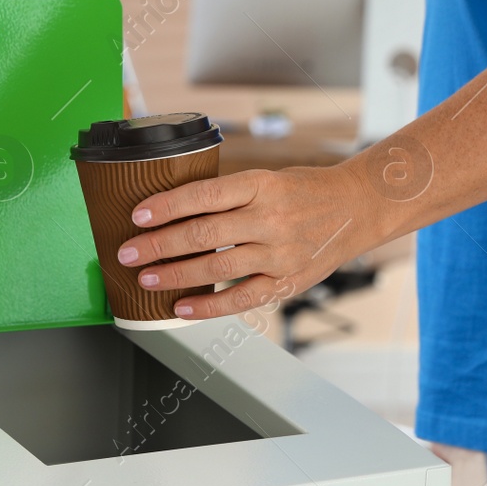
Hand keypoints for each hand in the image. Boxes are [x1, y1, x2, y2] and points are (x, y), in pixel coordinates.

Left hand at [114, 161, 394, 320]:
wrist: (358, 207)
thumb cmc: (306, 191)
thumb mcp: (268, 178)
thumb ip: (229, 196)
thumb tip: (174, 213)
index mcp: (261, 184)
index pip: (203, 195)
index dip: (166, 206)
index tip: (138, 215)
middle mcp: (270, 218)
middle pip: (203, 234)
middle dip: (158, 245)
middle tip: (128, 252)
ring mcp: (280, 253)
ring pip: (217, 267)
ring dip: (176, 275)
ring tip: (146, 279)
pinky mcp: (288, 281)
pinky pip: (242, 299)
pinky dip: (209, 306)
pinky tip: (182, 307)